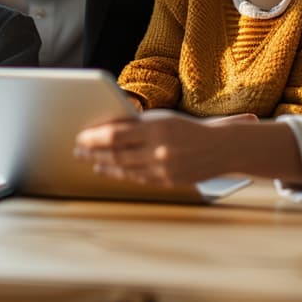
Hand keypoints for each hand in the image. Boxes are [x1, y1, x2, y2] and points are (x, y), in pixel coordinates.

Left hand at [74, 109, 244, 187]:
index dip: (94, 138)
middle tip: (78, 151)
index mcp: (157, 128)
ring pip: (125, 169)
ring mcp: (164, 169)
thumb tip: (106, 130)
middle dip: (94, 153)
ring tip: (91, 162)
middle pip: (116, 154)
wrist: (223, 148)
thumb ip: (138, 125)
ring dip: (104, 166)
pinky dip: (123, 175)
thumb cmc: (190, 128)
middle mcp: (159, 150)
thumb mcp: (164, 119)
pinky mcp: (168, 182)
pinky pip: (139, 179)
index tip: (80, 137)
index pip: (116, 134)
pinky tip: (112, 171)